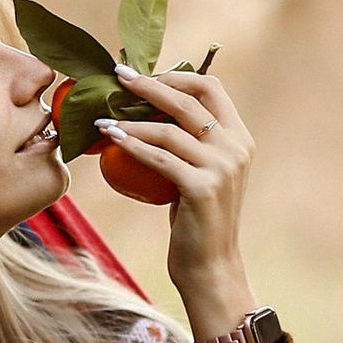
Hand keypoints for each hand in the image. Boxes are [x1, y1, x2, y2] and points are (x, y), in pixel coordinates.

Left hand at [100, 67, 258, 342]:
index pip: (210, 87)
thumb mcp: (199, 173)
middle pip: (189, 99)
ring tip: (103, 116)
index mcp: (239, 137)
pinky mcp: (203, 188)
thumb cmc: (197, 221)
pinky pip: (159, 157)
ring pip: (169, 128)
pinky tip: (111, 136)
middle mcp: (236, 147)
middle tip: (117, 76)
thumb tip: (146, 110)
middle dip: (149, 84)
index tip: (143, 75)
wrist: (210, 267)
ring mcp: (222, 167)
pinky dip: (131, 143)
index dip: (175, 76)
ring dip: (131, 118)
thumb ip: (188, 143)